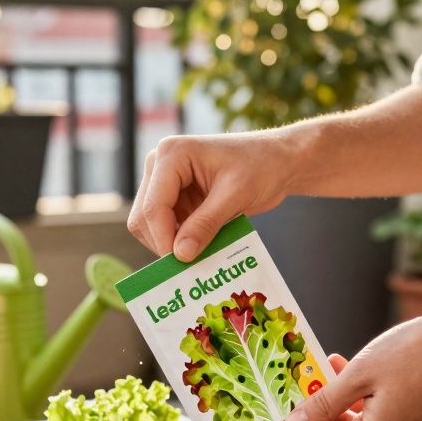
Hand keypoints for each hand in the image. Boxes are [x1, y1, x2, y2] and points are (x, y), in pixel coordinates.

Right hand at [128, 131, 300, 261]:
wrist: (277, 161)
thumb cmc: (261, 167)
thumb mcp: (235, 196)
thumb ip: (206, 224)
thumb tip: (180, 255)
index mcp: (171, 154)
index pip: (154, 205)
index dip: (164, 238)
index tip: (182, 263)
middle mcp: (160, 165)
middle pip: (144, 216)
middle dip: (164, 242)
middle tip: (190, 266)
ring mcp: (164, 181)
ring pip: (149, 225)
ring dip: (171, 243)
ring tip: (199, 255)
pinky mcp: (174, 197)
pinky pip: (165, 226)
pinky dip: (179, 241)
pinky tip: (201, 247)